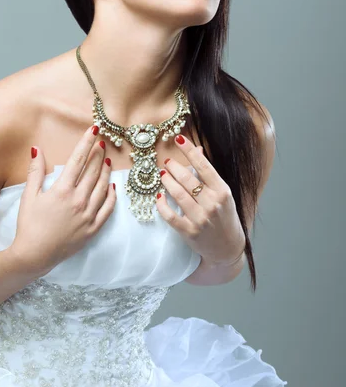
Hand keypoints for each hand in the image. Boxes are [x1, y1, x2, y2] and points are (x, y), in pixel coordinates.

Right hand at [9, 125, 115, 274]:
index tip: (94, 130)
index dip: (86, 143)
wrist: (34, 255)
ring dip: (106, 171)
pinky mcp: (93, 229)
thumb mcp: (29, 196)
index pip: (78, 160)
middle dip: (98, 153)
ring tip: (107, 160)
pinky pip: (108, 208)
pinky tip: (112, 186)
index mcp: (62, 190)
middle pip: (93, 171)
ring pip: (103, 187)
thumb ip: (35, 171)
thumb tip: (36, 149)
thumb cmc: (29, 225)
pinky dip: (112, 195)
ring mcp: (88, 215)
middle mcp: (78, 201)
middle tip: (102, 142)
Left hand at [156, 136, 245, 266]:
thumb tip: (198, 150)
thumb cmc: (225, 216)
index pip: (204, 166)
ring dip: (166, 181)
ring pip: (177, 194)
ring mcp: (200, 218)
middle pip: (187, 179)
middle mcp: (212, 204)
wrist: (228, 247)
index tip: (179, 139)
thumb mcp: (222, 194)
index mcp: (222, 191)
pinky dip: (162, 205)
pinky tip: (159, 197)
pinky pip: (170, 215)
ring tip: (163, 175)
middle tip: (167, 162)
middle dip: (173, 167)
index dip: (190, 151)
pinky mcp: (189, 232)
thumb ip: (209, 174)